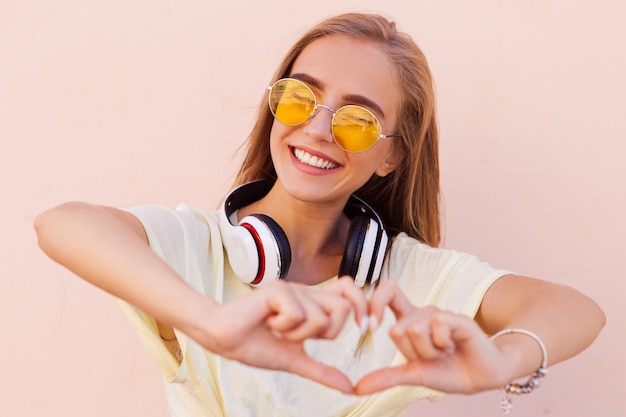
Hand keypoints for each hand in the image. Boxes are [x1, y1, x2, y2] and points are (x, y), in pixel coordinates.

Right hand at [189, 277, 367, 393]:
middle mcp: (305, 292)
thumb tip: (348, 387)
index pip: (349, 294)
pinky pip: (298, 315)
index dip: (361, 307)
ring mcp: (292, 289)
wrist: (223, 339)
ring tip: (276, 330)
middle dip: (326, 332)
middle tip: (299, 337)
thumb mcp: (294, 360)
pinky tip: (266, 322)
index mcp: (311, 304)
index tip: (364, 328)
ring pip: (320, 317)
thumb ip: (321, 371)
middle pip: (343, 306)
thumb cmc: (254, 345)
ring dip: (297, 334)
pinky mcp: (278, 290)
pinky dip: (283, 328)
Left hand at [354, 281, 513, 394]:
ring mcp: (438, 313)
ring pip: (415, 329)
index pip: (386, 293)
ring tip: (444, 351)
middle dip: (413, 352)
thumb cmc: (448, 372)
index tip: (370, 325)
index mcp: (408, 321)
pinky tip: (454, 345)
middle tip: (432, 355)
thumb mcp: (413, 374)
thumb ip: (386, 378)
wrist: (481, 376)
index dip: (375, 303)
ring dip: (430, 351)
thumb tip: (356, 388)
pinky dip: (443, 344)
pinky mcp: (454, 317)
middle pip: (397, 329)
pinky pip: (436, 325)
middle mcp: (421, 314)